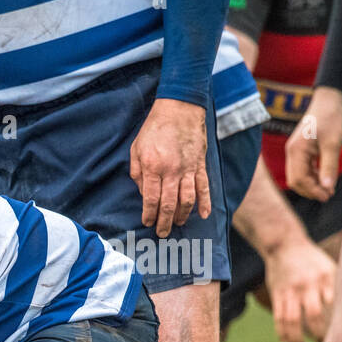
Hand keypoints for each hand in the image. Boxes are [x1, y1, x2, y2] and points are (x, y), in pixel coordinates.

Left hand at [130, 98, 210, 237]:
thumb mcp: (136, 149)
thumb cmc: (154, 129)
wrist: (180, 108)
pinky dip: (205, 202)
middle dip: (164, 222)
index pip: (151, 199)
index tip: (147, 223)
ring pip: (187, 199)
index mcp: (153, 167)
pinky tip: (204, 214)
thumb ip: (138, 174)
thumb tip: (145, 195)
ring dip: (182, 215)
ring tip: (177, 224)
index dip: (149, 215)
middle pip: (169, 204)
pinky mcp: (200, 164)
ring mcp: (188, 168)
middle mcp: (172, 171)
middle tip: (162, 233)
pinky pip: (204, 187)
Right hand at [262, 238, 335, 341]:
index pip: (334, 306)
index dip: (338, 324)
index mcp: (326, 278)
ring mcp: (290, 291)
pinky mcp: (278, 295)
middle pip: (313, 316)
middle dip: (319, 335)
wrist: (285, 245)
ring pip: (292, 321)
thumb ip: (335, 288)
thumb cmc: (312, 260)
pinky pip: (278, 319)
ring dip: (297, 340)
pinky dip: (283, 335)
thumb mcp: (329, 268)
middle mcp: (308, 285)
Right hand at [285, 87, 341, 201]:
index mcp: (296, 151)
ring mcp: (295, 151)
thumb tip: (328, 188)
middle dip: (311, 190)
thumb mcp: (333, 144)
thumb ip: (329, 166)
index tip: (329, 195)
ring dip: (312, 184)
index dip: (313, 190)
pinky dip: (313, 176)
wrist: (328, 100)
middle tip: (329, 195)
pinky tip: (324, 177)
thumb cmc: (331, 118)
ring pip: (299, 176)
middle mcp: (292, 152)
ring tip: (328, 187)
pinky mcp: (300, 150)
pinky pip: (303, 168)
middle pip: (295, 180)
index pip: (299, 179)